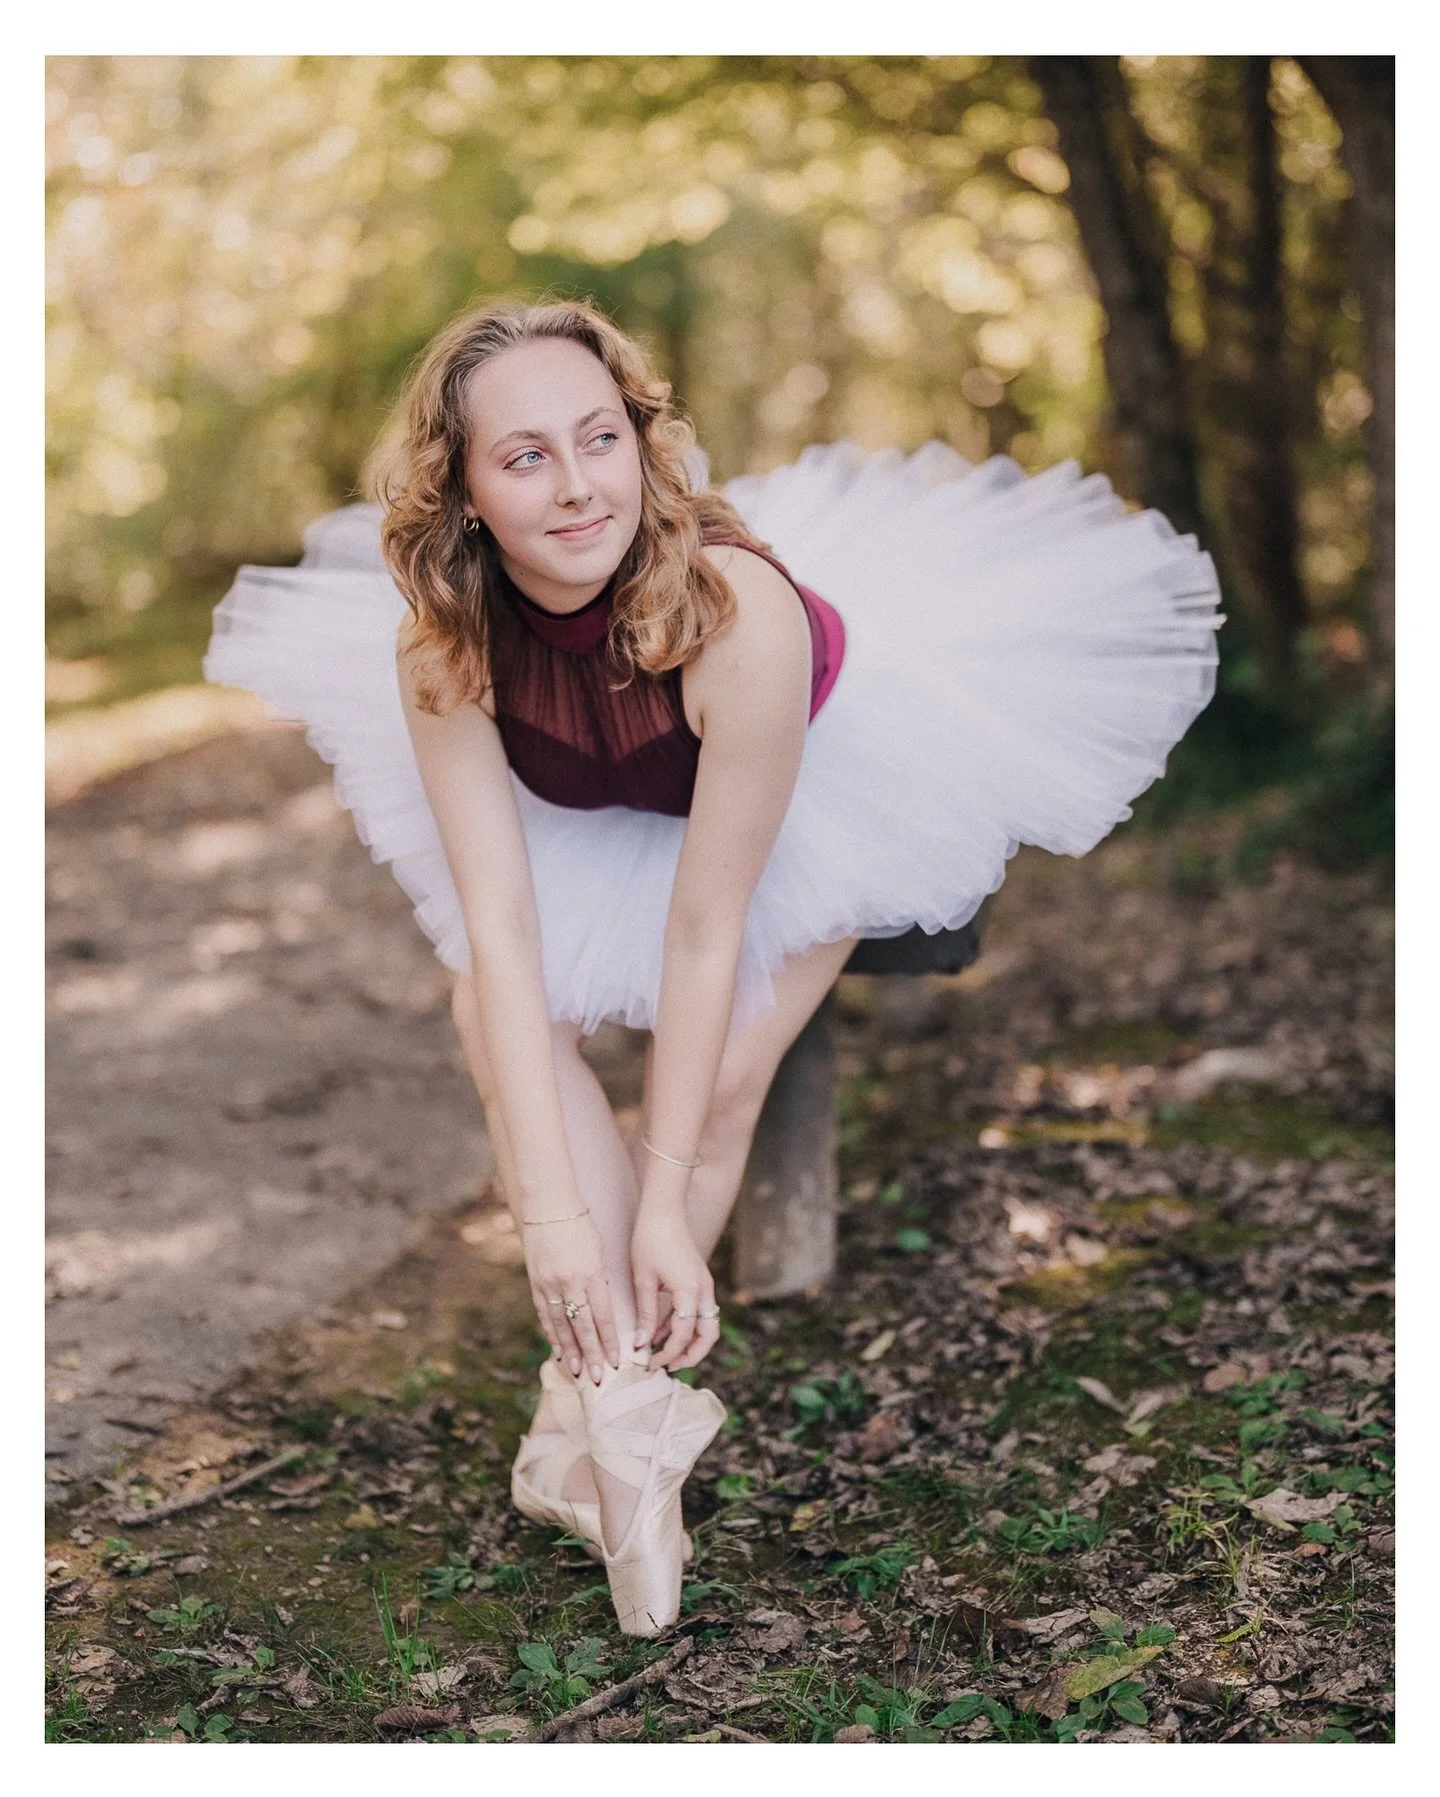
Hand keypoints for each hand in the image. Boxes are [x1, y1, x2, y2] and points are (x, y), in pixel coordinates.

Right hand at [521, 1212, 619, 1381]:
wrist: (548, 1206)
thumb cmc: (581, 1227)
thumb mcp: (599, 1252)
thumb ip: (600, 1282)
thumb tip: (603, 1313)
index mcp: (591, 1274)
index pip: (603, 1316)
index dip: (609, 1341)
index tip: (617, 1361)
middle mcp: (570, 1282)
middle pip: (582, 1326)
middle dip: (592, 1354)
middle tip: (599, 1379)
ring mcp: (549, 1284)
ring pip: (561, 1326)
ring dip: (570, 1351)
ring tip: (578, 1372)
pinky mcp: (535, 1283)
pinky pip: (545, 1315)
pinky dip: (552, 1334)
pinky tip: (558, 1350)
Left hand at [631, 1202, 718, 1370]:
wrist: (663, 1211)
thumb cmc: (649, 1241)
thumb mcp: (643, 1280)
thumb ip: (646, 1315)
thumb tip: (641, 1345)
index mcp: (690, 1290)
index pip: (683, 1334)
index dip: (667, 1353)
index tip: (649, 1364)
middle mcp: (704, 1290)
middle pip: (708, 1335)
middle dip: (691, 1356)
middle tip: (667, 1367)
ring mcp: (704, 1285)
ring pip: (707, 1325)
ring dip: (689, 1343)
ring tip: (664, 1355)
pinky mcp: (699, 1281)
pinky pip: (698, 1312)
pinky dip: (684, 1326)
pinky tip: (660, 1333)